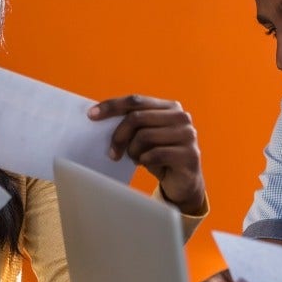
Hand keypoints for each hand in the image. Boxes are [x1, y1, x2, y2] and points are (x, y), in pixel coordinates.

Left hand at [88, 95, 204, 213]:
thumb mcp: (144, 136)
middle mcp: (181, 117)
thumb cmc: (158, 155)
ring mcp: (188, 135)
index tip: (91, 115)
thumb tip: (98, 117)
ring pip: (145, 136)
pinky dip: (145, 160)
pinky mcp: (190, 154)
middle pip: (137, 118)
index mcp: (170, 106)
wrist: (182, 182)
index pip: (135, 100)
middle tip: (111, 153)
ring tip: (135, 158)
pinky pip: (156, 154)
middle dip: (119, 136)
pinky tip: (146, 163)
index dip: (112, 106)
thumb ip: (131, 124)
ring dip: (133, 151)